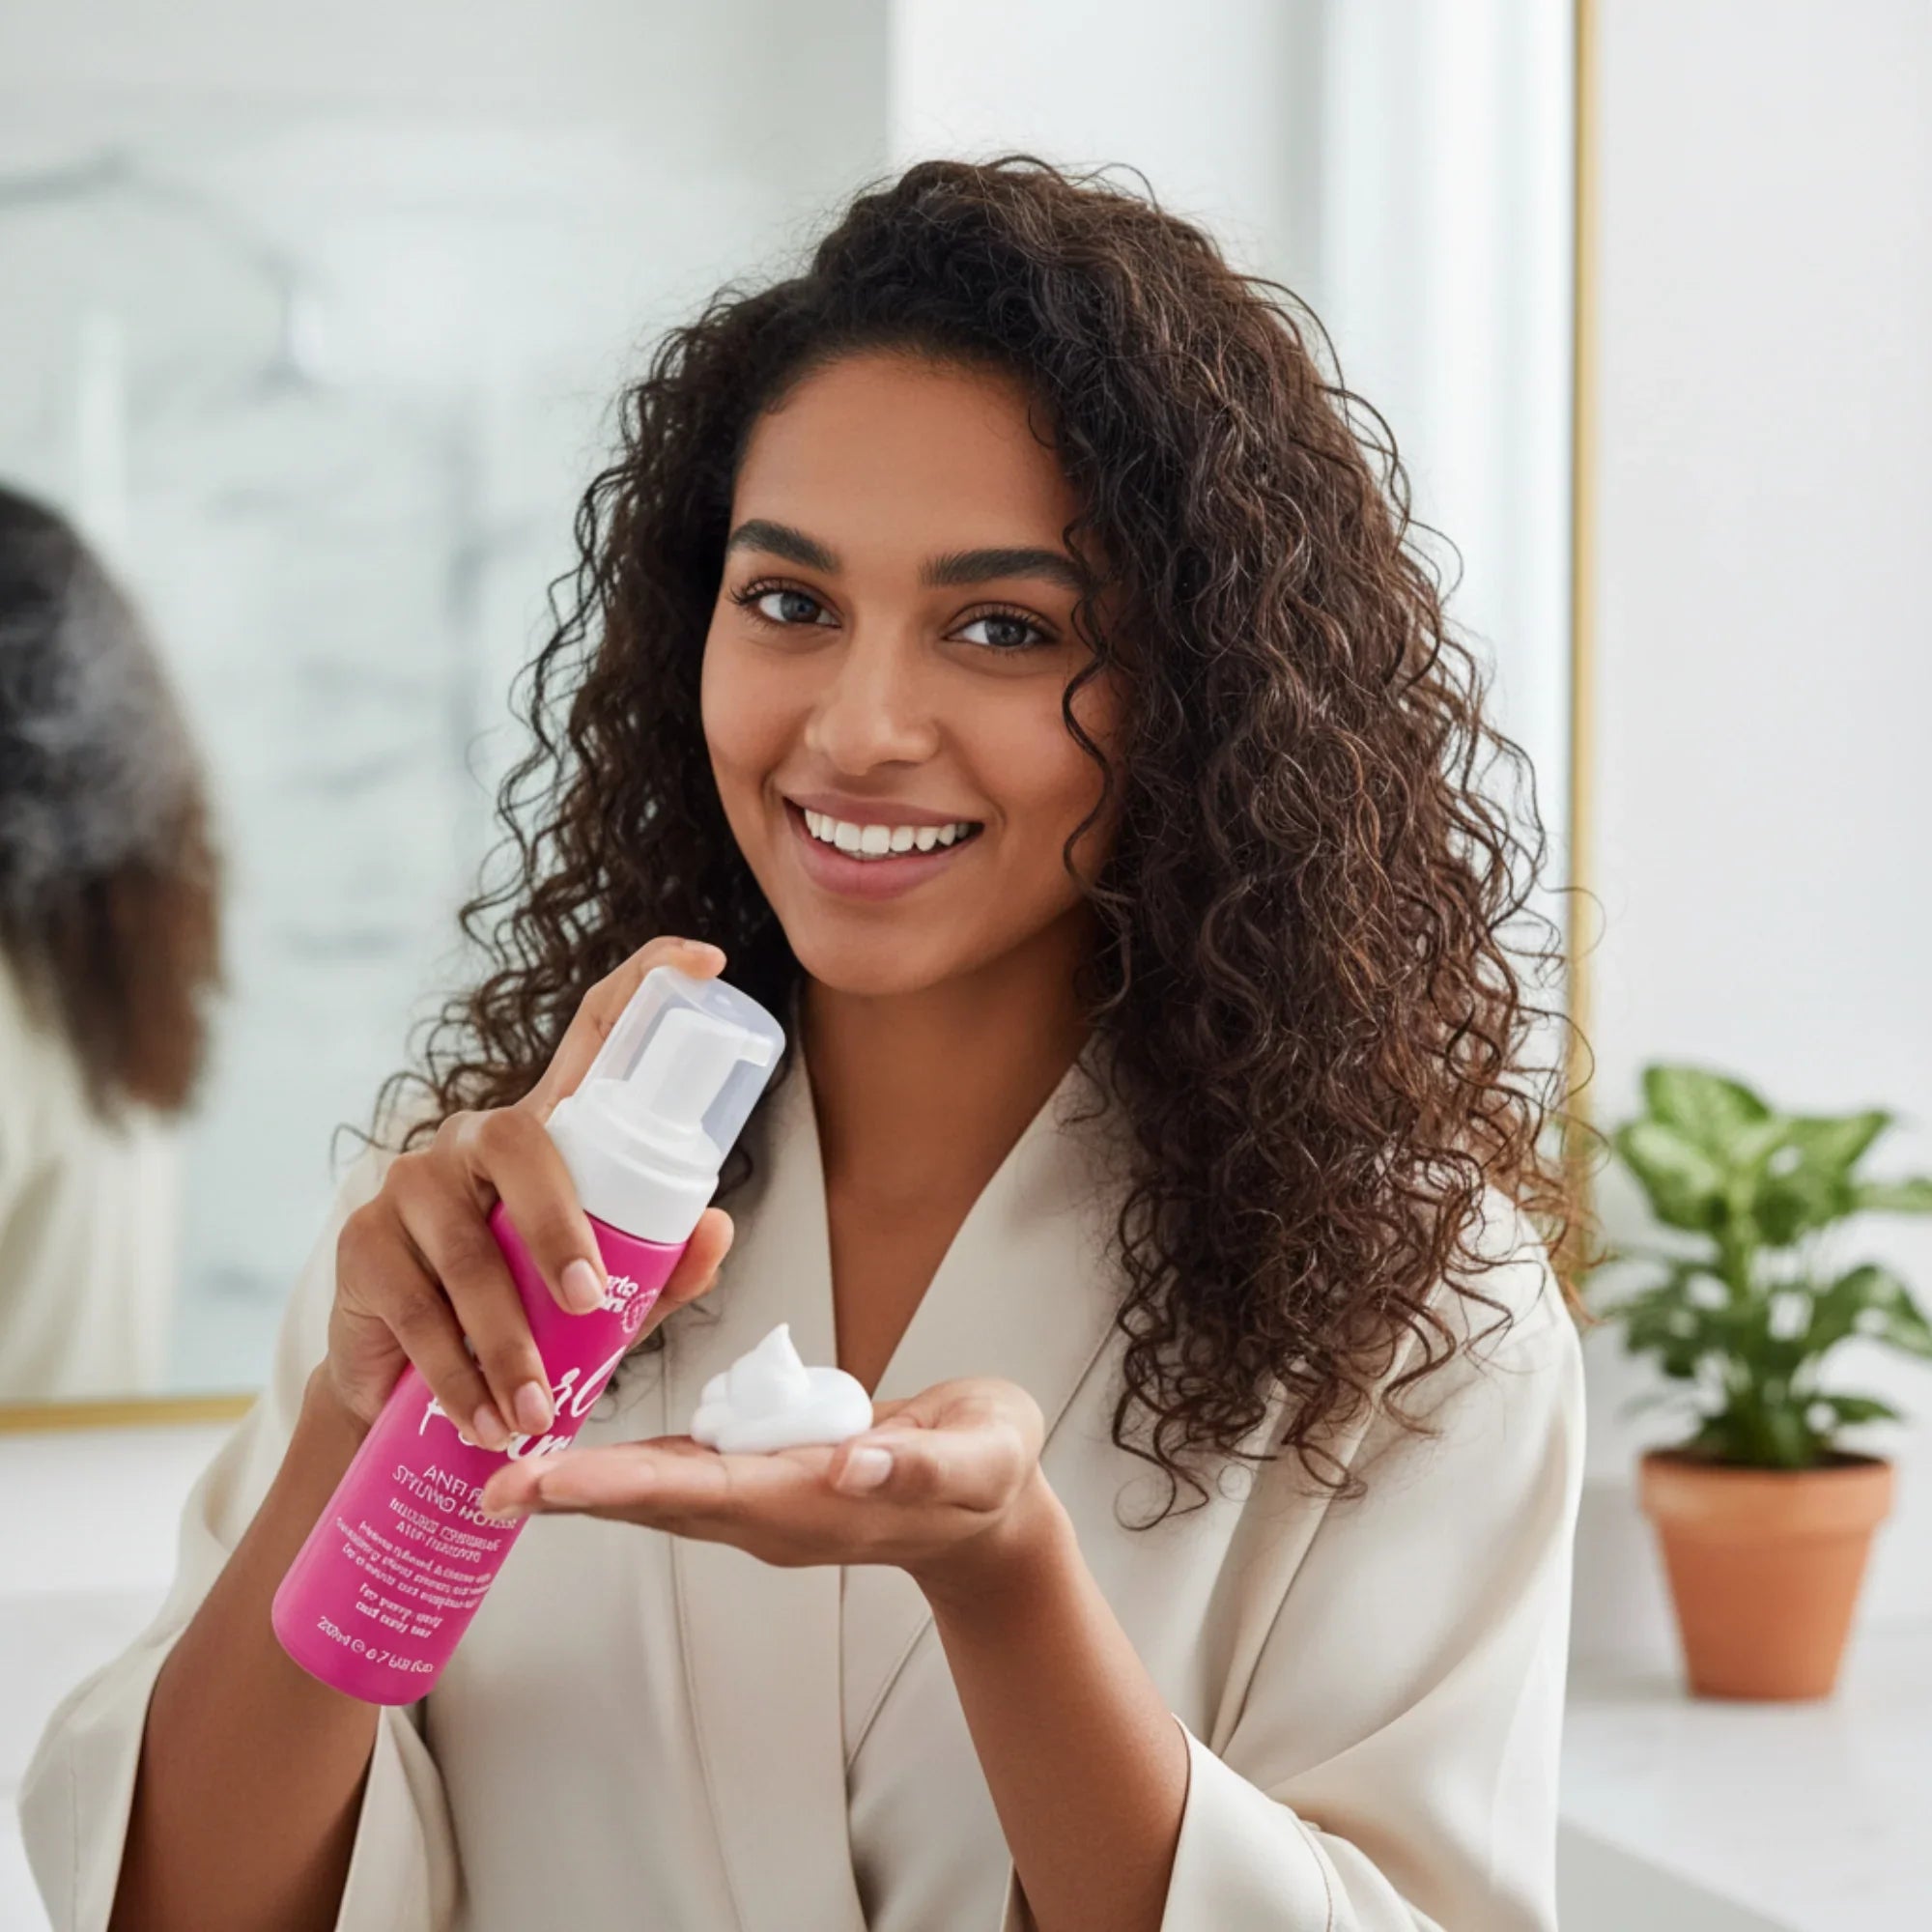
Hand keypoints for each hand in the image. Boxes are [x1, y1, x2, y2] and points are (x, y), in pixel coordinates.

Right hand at [321, 933, 736, 1443]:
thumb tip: (717, 1228)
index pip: (596, 1035)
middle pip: (521, 1143)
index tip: (704, 961)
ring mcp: (412, 1184)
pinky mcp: (362, 1243)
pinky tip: (481, 1415)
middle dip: (558, 1225)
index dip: (646, 985)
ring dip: (504, 1333)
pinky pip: (415, 1304)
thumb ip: (659, 1272)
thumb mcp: (606, 1303)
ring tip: (531, 1406)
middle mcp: (477, 1139)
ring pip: (465, 1243)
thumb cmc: (527, 1324)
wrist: (412, 1394)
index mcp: (551, 1136)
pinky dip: (454, 1370)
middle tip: (587, 1302)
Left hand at [476, 1376, 1066, 1598]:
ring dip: (587, 1483)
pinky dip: (627, 1464)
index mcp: (815, 1502)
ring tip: (512, 1473)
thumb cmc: (990, 1474)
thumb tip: (853, 1458)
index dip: (621, 1485)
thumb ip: (922, 1463)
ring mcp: (766, 1504)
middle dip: (576, 1493)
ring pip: (662, 1492)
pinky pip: (685, 1473)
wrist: (993, 1514)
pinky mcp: (768, 1481)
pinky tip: (582, 1454)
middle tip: (493, 1486)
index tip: (548, 1482)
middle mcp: (774, 1513)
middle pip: (659, 1502)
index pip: (702, 1493)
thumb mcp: (983, 1458)